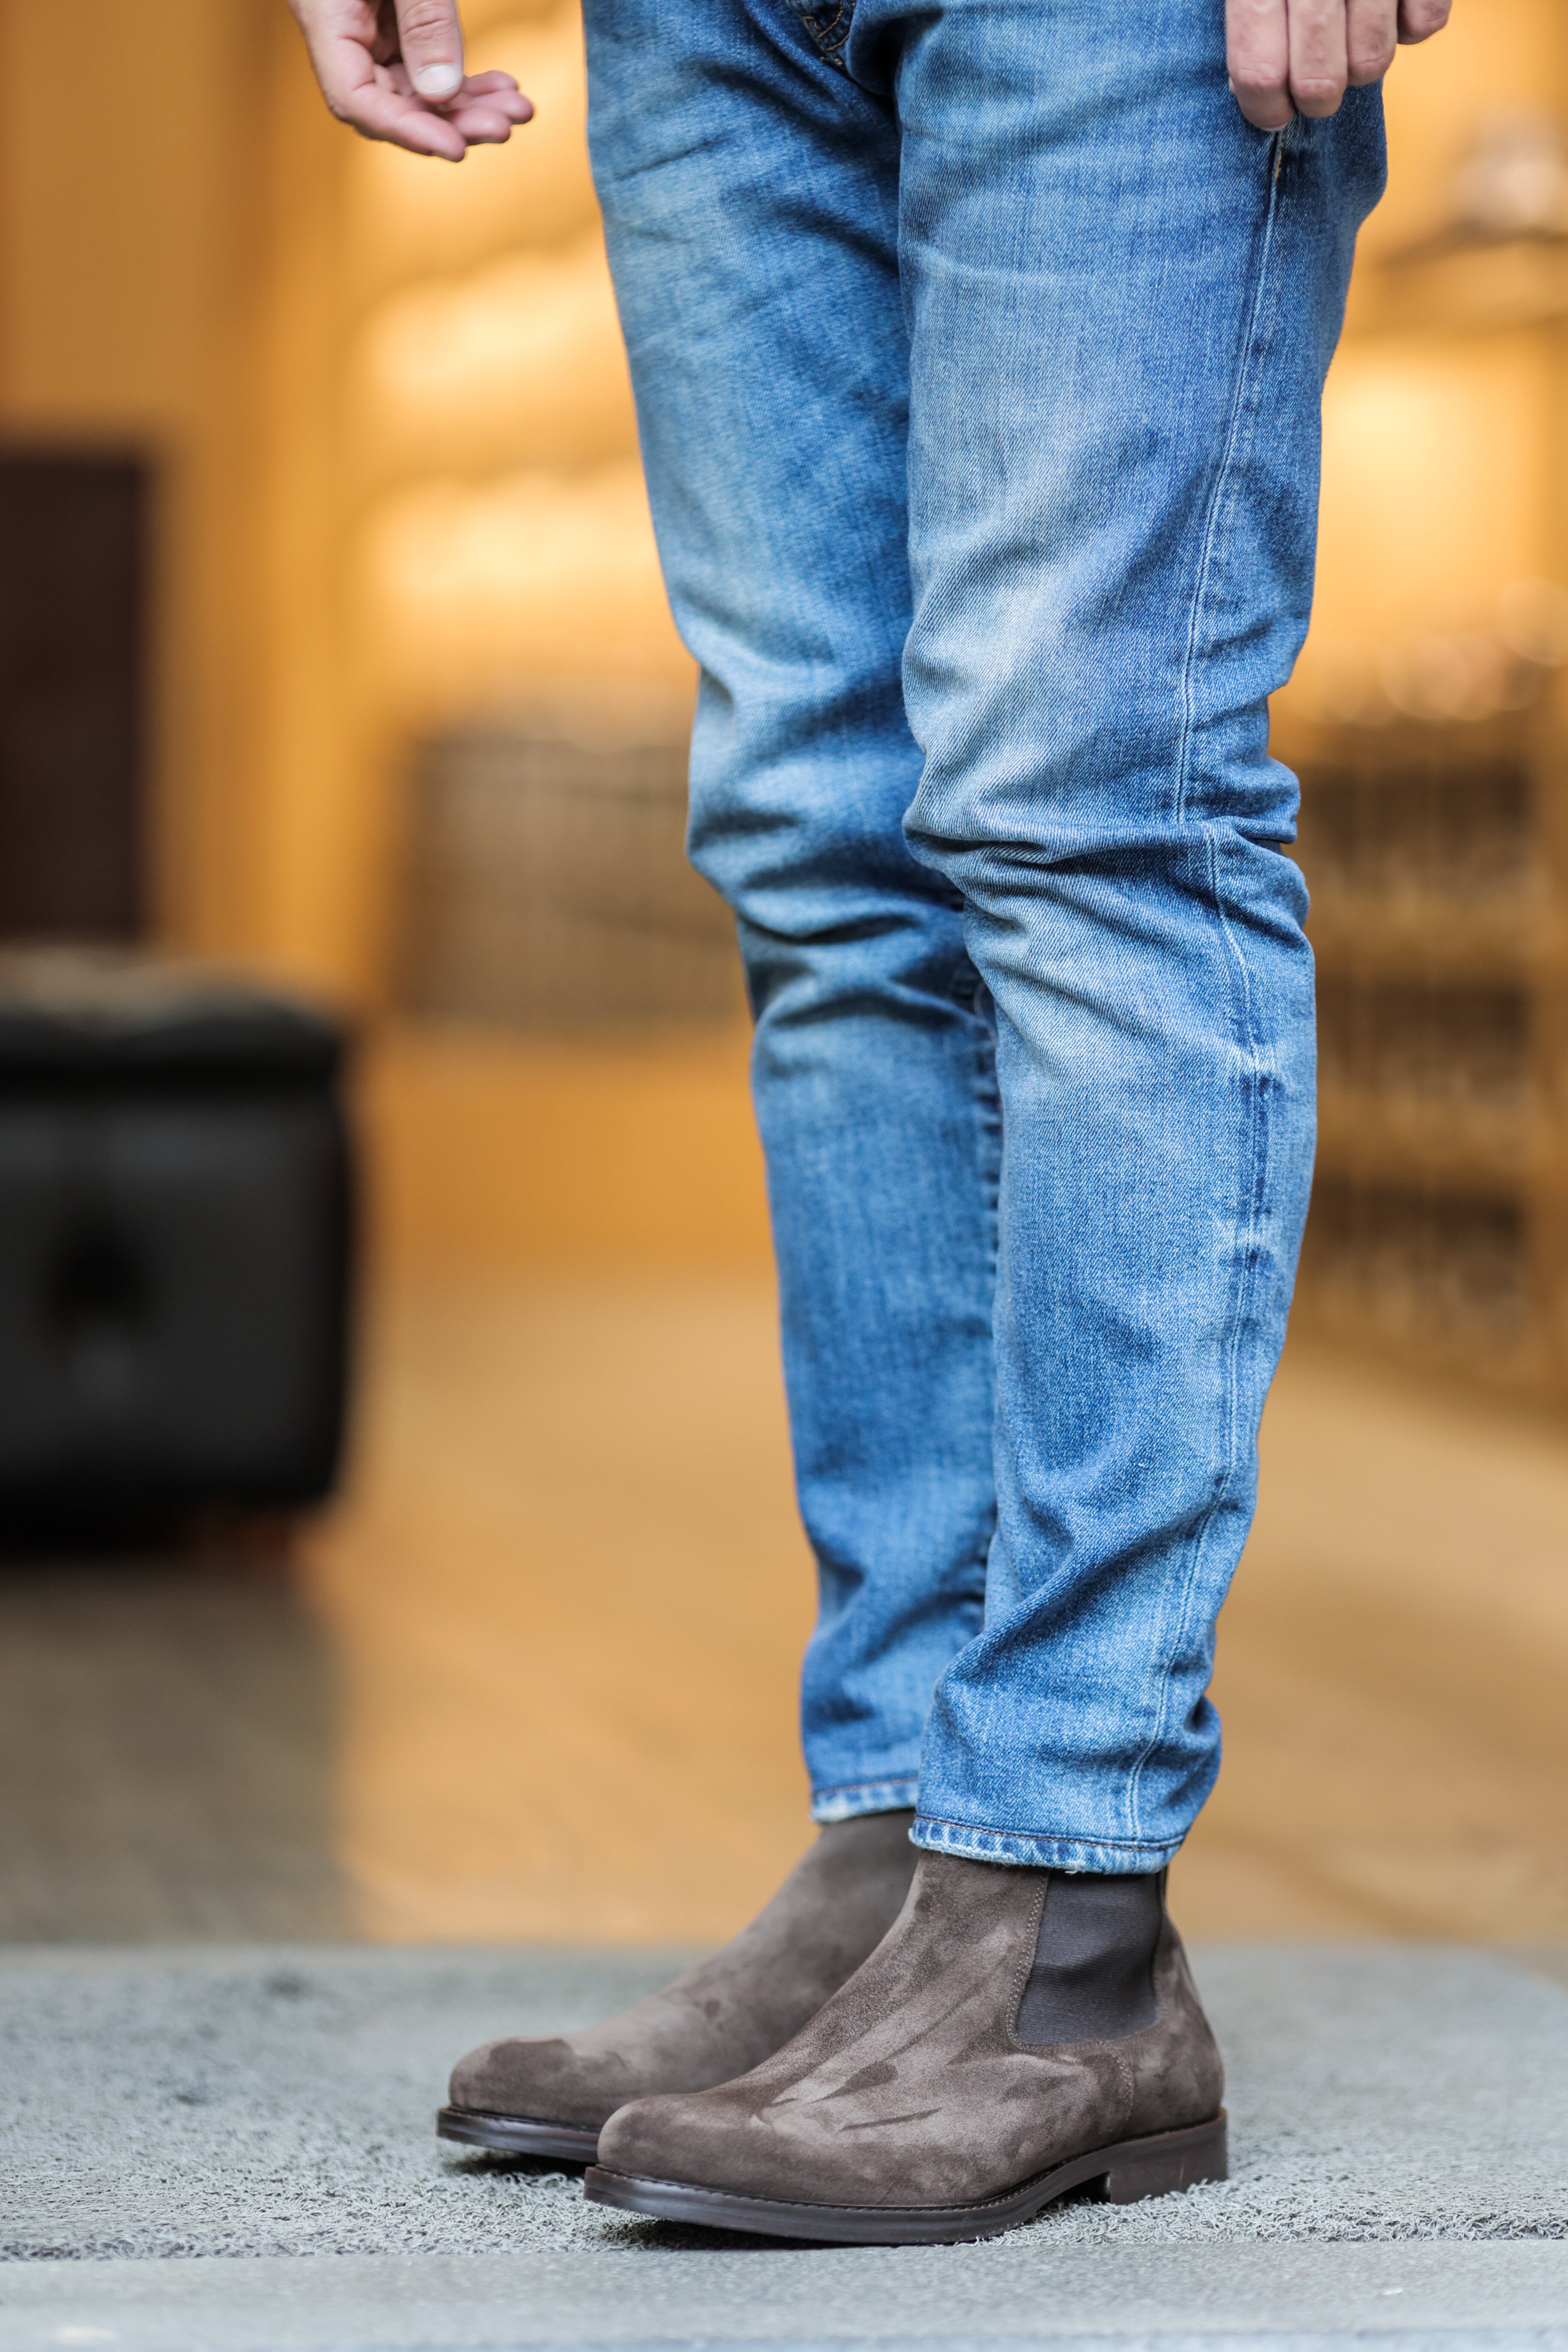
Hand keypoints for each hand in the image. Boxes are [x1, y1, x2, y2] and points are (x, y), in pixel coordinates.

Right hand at [287, 0, 532, 161]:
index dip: (407, 132)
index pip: (356, 99)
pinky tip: (502, 87)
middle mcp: (342, 32)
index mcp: (325, 16)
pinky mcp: (390, 22)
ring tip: (517, 108)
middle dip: (453, 120)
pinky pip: (425, 66)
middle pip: (392, 104)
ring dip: (468, 105)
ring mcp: (366, 29)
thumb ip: (422, 20)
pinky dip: (464, 81)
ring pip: (415, 91)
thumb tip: (443, 92)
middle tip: (506, 125)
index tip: (456, 148)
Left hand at [1226, 0, 1451, 131]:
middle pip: (1319, 82)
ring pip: (1373, 61)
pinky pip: (1426, 24)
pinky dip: (1412, 26)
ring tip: (1351, 34)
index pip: (1260, 73)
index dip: (1264, 109)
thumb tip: (1243, 87)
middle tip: (1314, 83)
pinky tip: (1393, 6)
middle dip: (1316, 98)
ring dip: (1362, 62)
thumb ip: (1248, 18)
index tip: (1271, 111)